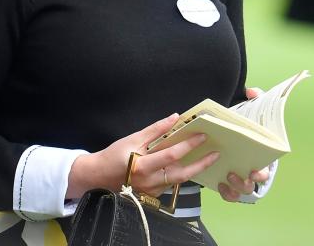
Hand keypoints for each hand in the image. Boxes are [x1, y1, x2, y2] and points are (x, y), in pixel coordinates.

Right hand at [67, 113, 219, 198]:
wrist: (97, 177)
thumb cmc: (114, 155)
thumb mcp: (132, 138)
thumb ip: (155, 129)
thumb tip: (175, 118)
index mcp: (142, 166)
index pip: (172, 155)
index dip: (188, 145)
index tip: (203, 135)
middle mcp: (149, 182)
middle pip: (181, 174)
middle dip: (201, 164)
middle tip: (216, 153)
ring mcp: (151, 191)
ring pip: (178, 180)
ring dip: (194, 169)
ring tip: (208, 158)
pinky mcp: (152, 195)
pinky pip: (171, 184)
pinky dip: (182, 174)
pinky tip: (191, 165)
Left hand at [216, 86, 269, 200]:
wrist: (233, 134)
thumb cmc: (247, 125)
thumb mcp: (252, 110)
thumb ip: (255, 98)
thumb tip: (251, 91)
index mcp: (259, 158)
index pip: (265, 172)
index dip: (261, 174)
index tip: (255, 170)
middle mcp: (250, 171)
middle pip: (250, 185)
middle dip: (243, 182)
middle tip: (233, 172)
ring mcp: (239, 179)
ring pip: (239, 192)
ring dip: (234, 187)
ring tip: (226, 175)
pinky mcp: (227, 182)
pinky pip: (228, 194)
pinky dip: (225, 192)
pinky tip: (218, 183)